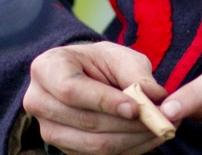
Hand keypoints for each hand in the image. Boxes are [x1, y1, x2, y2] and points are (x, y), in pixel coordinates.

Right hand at [24, 42, 167, 154]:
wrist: (84, 76)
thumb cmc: (99, 62)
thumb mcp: (117, 56)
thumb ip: (135, 74)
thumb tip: (155, 97)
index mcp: (47, 68)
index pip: (72, 89)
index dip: (104, 101)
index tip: (136, 108)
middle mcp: (39, 101)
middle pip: (85, 121)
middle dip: (127, 124)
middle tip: (161, 120)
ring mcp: (48, 130)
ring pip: (93, 145)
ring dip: (131, 140)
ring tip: (160, 129)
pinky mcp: (63, 149)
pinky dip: (128, 149)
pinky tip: (147, 138)